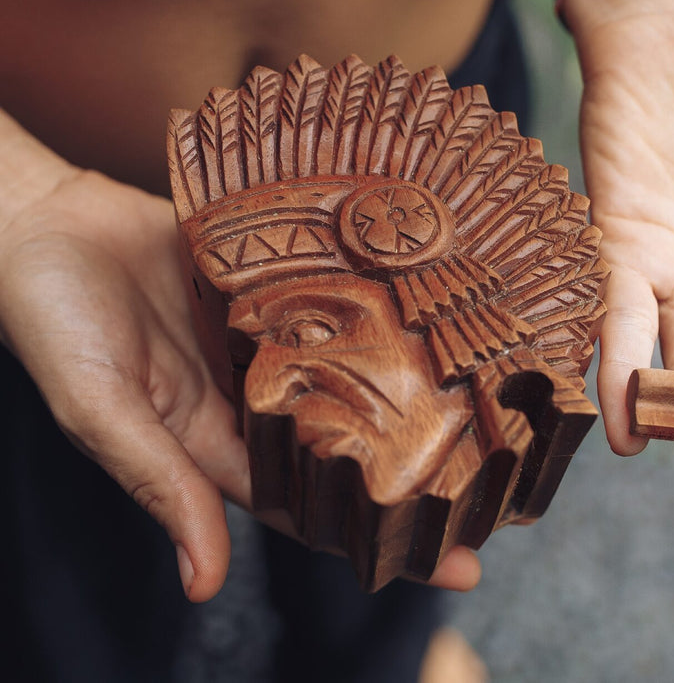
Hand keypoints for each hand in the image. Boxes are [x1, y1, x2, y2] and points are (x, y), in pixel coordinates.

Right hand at [0, 142, 480, 596]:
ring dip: (416, 390)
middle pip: (354, 443)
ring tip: (492, 406)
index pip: (315, 505)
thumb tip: (204, 581)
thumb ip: (158, 482)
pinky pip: (338, 301)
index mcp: (223, 443)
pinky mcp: (276, 279)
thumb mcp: (103, 408)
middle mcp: (261, 397)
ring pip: (358, 372)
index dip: (378, 537)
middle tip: (501, 485)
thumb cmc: (54, 321)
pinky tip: (438, 314)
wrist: (45, 221)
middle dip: (420, 470)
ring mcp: (275, 337)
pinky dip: (383, 313)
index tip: (456, 564)